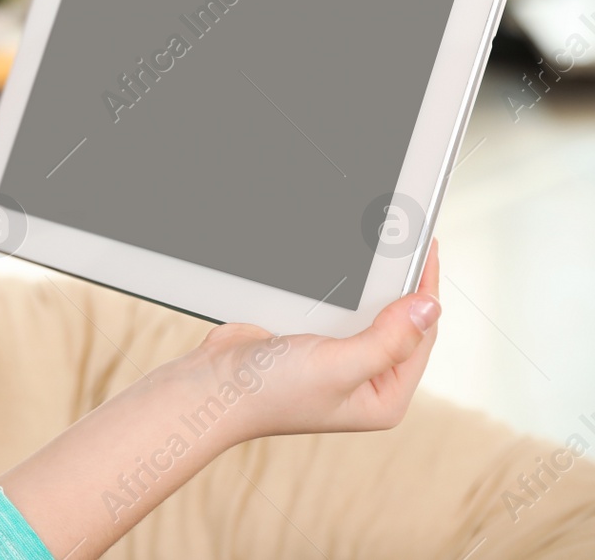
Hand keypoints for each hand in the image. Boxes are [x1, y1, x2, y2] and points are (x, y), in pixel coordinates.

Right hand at [174, 237, 441, 443]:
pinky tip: (348, 269)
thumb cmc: (270, 392)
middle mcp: (367, 381)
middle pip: (401, 323)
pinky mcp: (315, 343)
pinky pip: (341, 308)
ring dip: (375, 286)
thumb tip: (428, 307)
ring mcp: (340, 361)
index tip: (424, 252)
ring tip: (386, 250)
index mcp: (384, 398)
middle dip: (403, 287)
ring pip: (371, 313)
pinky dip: (345, 288)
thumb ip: (388, 340)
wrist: (213, 385)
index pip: (421, 337)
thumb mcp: (338, 366)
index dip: (425, 293)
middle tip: (408, 243)